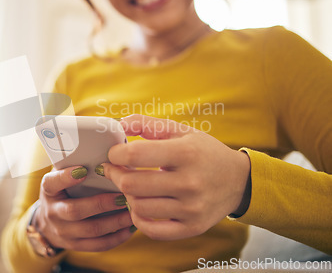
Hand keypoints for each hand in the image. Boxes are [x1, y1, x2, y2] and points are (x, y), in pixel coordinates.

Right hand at [34, 166, 134, 251]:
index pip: (53, 182)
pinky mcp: (74, 246)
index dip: (66, 177)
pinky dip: (117, 238)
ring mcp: (63, 232)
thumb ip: (77, 163)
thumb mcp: (61, 175)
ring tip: (133, 212)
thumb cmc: (63, 190)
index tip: (83, 169)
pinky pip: (98, 245)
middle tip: (123, 196)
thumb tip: (109, 151)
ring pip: (91, 230)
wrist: (48, 222)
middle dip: (101, 204)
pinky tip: (130, 228)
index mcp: (49, 189)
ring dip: (115, 222)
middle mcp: (53, 212)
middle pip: (75, 210)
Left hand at [102, 114, 250, 240]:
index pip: (135, 154)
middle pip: (132, 184)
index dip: (116, 154)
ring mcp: (191, 208)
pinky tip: (140, 205)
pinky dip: (139, 219)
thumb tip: (116, 125)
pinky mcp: (192, 227)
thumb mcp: (180, 131)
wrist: (239, 180)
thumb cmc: (203, 152)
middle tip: (116, 170)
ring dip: (127, 195)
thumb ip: (146, 124)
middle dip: (116, 175)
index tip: (114, 153)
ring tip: (132, 185)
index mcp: (185, 153)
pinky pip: (152, 230)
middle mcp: (190, 182)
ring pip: (138, 207)